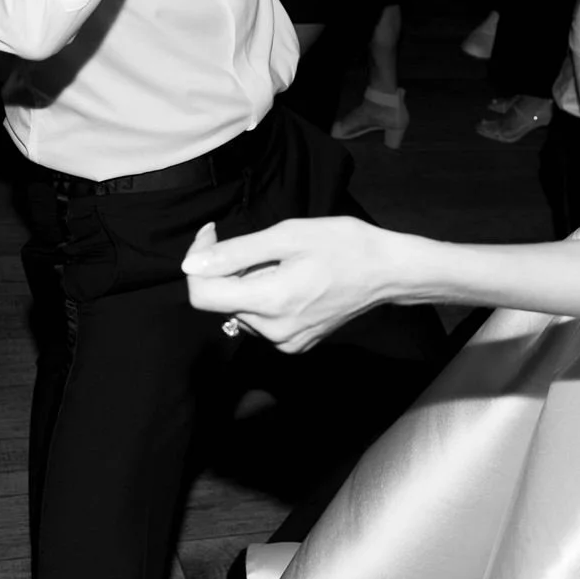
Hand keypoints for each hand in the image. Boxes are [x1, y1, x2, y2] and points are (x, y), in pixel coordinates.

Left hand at [181, 218, 390, 353]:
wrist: (388, 272)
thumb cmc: (345, 245)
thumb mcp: (288, 235)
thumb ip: (235, 251)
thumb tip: (191, 263)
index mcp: (270, 303)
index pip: (202, 295)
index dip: (198, 261)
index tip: (213, 234)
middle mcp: (274, 332)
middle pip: (221, 301)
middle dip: (228, 268)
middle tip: (262, 243)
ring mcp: (286, 342)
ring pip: (240, 310)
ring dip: (247, 283)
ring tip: (283, 262)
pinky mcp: (296, 344)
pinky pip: (260, 321)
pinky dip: (264, 298)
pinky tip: (291, 280)